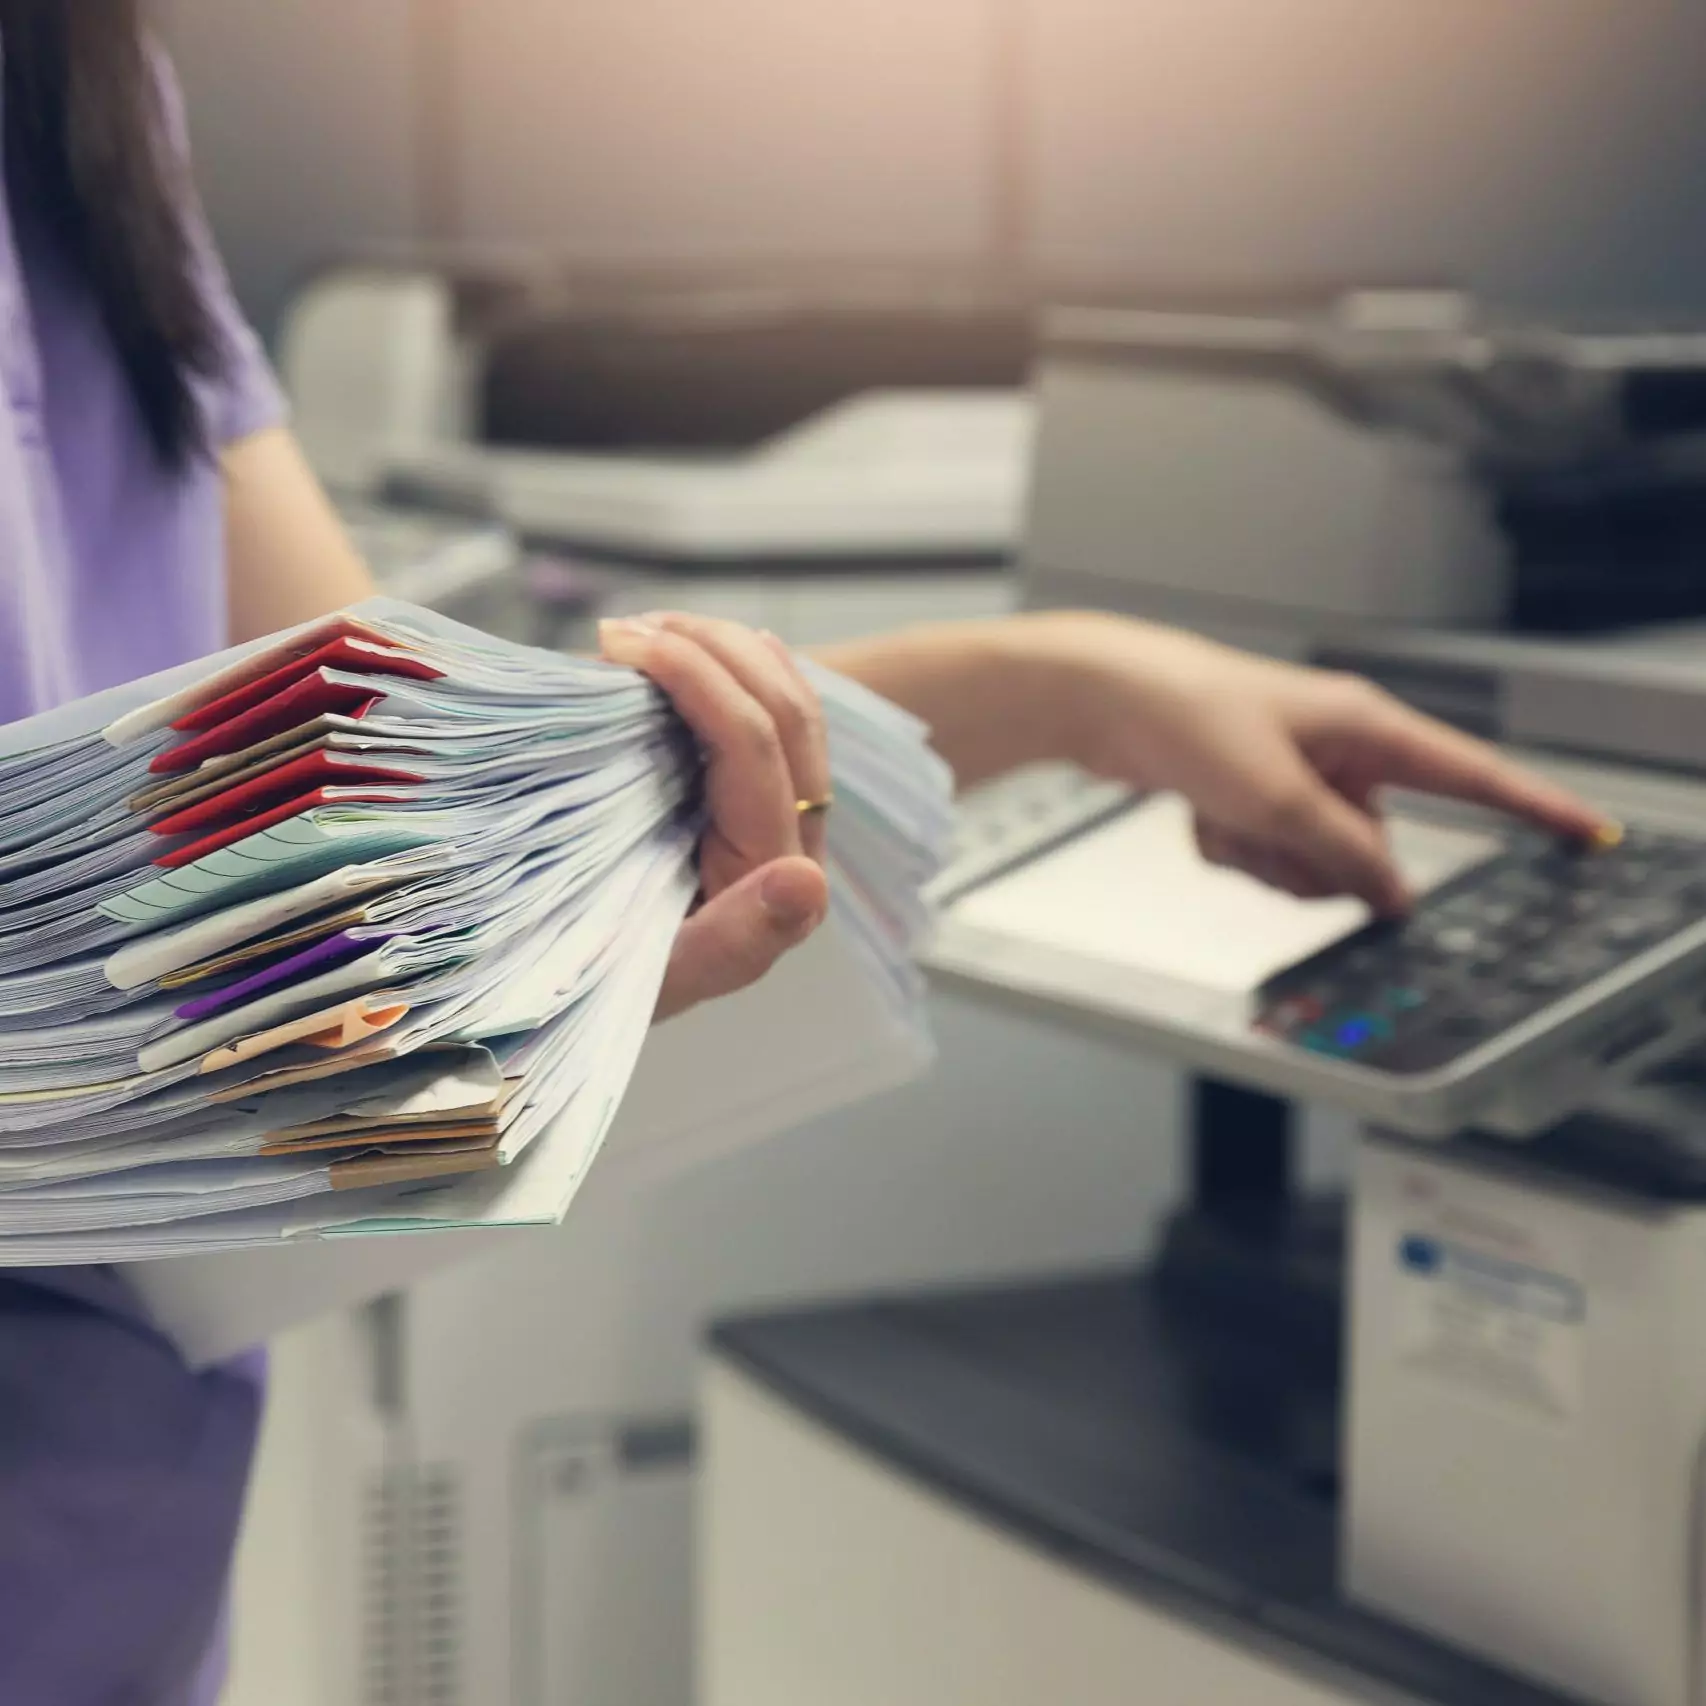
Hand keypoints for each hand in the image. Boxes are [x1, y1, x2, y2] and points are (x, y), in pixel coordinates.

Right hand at [599, 612, 831, 1020]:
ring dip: (721, 648)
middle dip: (709, 647)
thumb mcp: (655, 982)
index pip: (757, 748)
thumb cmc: (607, 994)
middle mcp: (798, 847)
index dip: (697, 678)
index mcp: (781, 882)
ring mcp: (784, 821)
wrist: (585, 1005)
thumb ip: (734, 943)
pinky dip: (733, 669)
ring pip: (787, 702)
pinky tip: (691, 643)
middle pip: (784, 711)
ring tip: (644, 629)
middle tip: (623, 628)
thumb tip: (804, 881)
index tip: (621, 644)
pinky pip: (769, 717)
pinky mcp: (758, 807)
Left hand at [1037, 614, 1609, 913]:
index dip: (1531, 808)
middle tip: (1265, 827)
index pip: (1469, 775)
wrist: (1099, 699)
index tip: (1585, 835)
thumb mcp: (1274, 796)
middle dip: (1316, 860)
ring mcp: (1292, 776)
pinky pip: (1260, 855)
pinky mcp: (1250, 795)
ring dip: (1263, 857)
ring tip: (1222, 812)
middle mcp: (1337, 751)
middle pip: (1371, 848)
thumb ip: (1342, 851)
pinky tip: (1196, 813)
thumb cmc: (1185, 713)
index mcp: (1365, 726)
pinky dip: (1228, 848)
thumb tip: (1393, 895)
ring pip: (1310, 862)